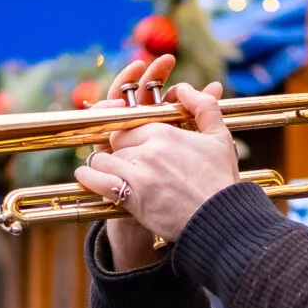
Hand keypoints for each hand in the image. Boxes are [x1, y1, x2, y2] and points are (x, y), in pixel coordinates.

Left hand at [77, 73, 240, 247]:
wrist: (220, 219)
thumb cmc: (221, 180)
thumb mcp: (219, 137)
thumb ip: (204, 106)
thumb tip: (183, 87)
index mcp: (164, 131)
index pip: (131, 123)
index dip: (128, 132)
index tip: (129, 141)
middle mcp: (148, 149)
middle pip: (116, 141)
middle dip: (118, 149)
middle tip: (122, 159)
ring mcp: (138, 172)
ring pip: (104, 159)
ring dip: (103, 164)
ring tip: (105, 170)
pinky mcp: (132, 196)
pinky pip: (98, 180)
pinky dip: (89, 177)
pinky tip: (86, 177)